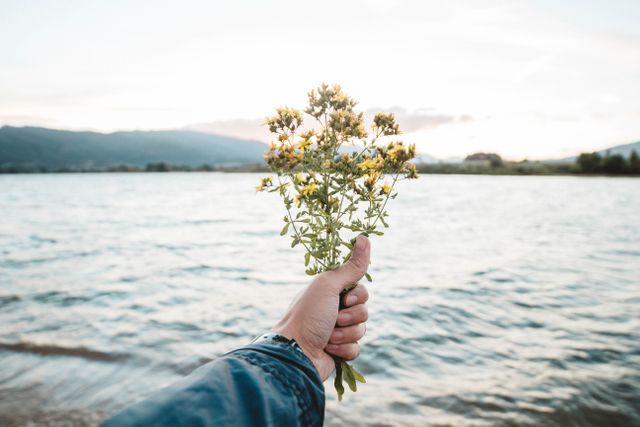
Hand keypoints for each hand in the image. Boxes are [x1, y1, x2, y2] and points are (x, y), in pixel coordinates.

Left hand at [272, 235, 370, 380]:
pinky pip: (356, 348)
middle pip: (364, 310)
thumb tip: (365, 237)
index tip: (345, 299)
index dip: (357, 296)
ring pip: (362, 330)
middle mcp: (334, 310)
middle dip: (352, 316)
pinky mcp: (339, 351)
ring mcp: (337, 331)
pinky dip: (344, 349)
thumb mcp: (329, 285)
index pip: (360, 290)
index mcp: (330, 292)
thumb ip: (351, 266)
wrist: (295, 352)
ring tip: (328, 336)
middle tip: (335, 318)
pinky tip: (329, 349)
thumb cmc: (308, 314)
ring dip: (346, 334)